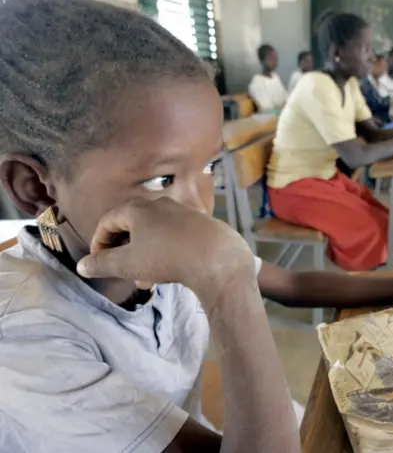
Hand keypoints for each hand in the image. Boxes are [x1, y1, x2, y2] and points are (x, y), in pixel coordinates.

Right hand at [77, 198, 253, 289]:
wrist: (217, 258)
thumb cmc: (168, 257)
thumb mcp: (128, 264)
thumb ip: (102, 264)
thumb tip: (81, 266)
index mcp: (138, 208)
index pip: (108, 221)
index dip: (99, 242)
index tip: (97, 261)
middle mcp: (161, 204)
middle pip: (133, 226)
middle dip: (125, 253)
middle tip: (123, 273)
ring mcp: (184, 212)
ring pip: (155, 234)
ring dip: (145, 257)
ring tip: (147, 281)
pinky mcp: (202, 224)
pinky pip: (175, 237)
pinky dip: (166, 253)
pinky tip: (171, 273)